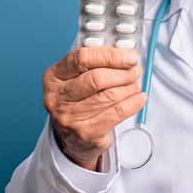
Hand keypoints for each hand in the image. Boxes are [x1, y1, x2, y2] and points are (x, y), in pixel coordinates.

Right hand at [42, 47, 147, 169]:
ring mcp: (70, 117)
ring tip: (136, 84)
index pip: (82, 58)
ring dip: (130, 87)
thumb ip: (97, 62)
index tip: (130, 57)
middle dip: (123, 73)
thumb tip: (127, 54)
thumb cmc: (78, 100)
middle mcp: (57, 97)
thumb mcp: (77, 77)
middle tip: (136, 71)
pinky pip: (118, 112)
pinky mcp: (86, 133)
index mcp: (53, 76)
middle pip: (97, 78)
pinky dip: (134, 102)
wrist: (71, 138)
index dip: (110, 56)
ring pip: (110, 95)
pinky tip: (139, 98)